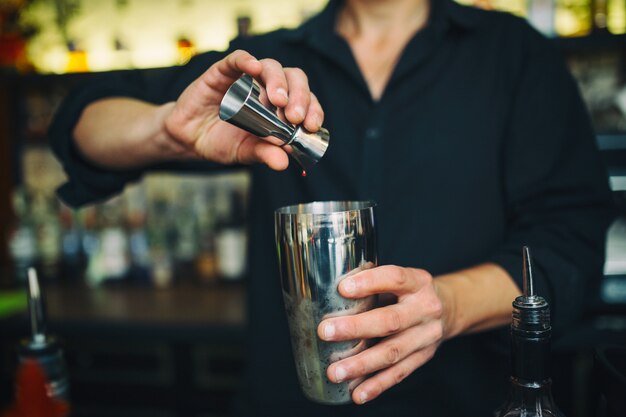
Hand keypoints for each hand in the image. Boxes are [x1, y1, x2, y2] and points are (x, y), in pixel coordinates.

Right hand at [164, 50, 323, 169]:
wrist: (190, 137)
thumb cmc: (223, 141)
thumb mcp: (245, 152)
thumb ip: (264, 154)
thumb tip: (284, 162)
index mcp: (281, 107)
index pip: (305, 101)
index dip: (312, 109)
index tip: (312, 125)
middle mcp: (268, 88)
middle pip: (293, 79)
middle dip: (299, 96)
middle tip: (294, 116)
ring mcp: (247, 78)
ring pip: (271, 67)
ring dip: (278, 81)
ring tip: (278, 101)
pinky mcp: (223, 71)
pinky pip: (237, 59)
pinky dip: (247, 60)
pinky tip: (253, 68)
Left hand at [317, 265, 445, 403]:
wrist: (449, 309)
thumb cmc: (410, 291)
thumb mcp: (400, 279)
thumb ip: (373, 282)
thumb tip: (329, 291)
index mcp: (417, 282)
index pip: (395, 278)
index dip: (369, 282)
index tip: (342, 288)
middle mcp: (425, 309)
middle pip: (390, 320)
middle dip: (355, 328)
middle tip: (325, 332)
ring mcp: (426, 336)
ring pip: (392, 352)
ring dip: (362, 365)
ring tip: (336, 372)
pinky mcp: (423, 357)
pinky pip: (399, 374)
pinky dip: (377, 385)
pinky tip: (357, 393)